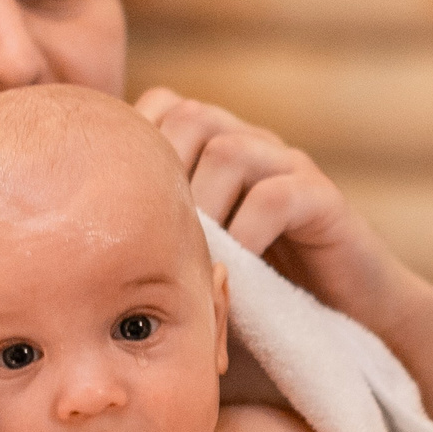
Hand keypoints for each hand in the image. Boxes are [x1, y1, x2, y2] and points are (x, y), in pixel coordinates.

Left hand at [133, 90, 426, 336]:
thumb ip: (155, 248)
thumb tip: (78, 249)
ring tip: (199, 261)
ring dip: (204, 208)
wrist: (354, 323)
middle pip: (189, 116)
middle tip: (161, 241)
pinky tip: (239, 273)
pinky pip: (275, 194)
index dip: (138, 149)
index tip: (128, 217)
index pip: (162, 108)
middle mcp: (253, 147)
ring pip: (228, 150)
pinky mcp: (324, 200)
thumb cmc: (262, 305)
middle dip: (166, 175)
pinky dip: (247, 233)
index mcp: (217, 151)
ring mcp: (290, 168)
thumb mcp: (198, 271)